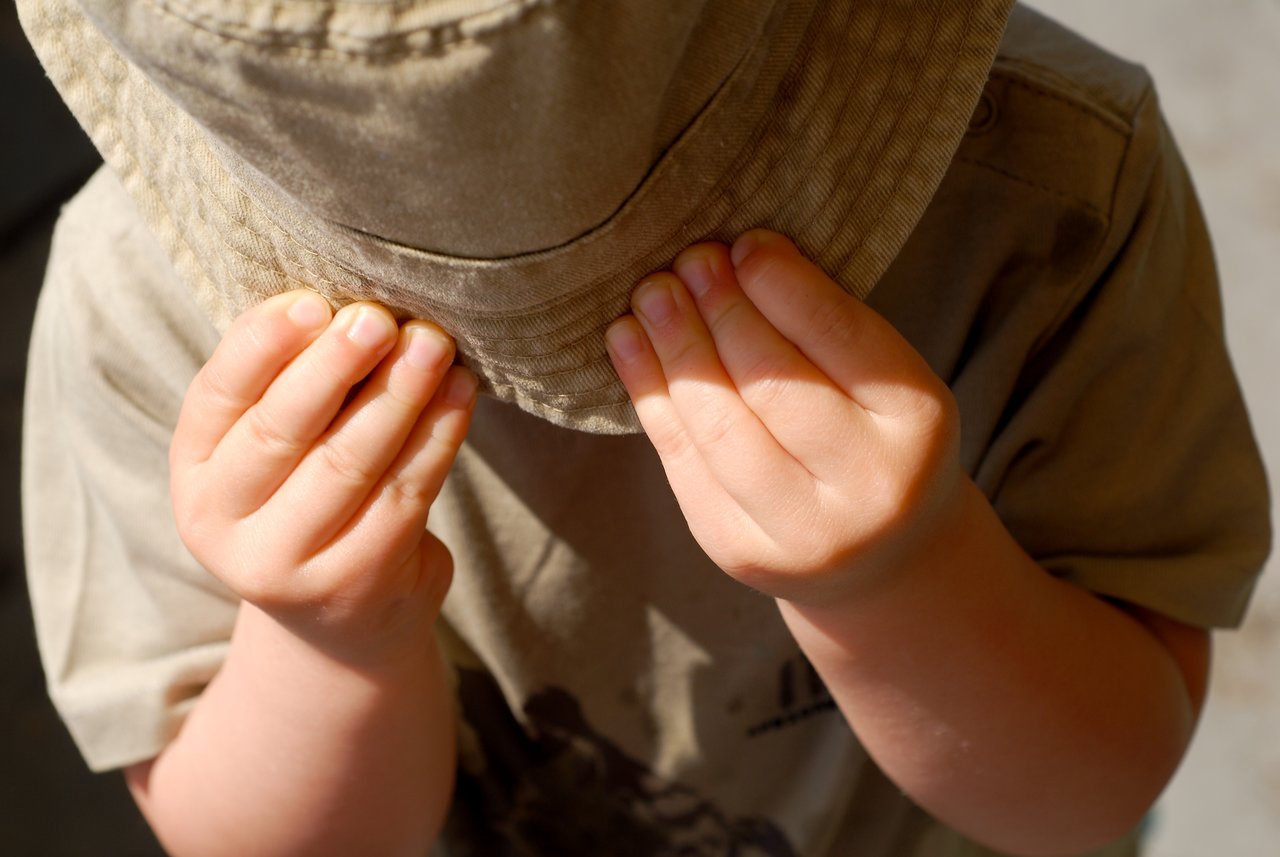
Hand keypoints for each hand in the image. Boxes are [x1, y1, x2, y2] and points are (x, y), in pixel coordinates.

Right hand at [170, 291, 475, 661]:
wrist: (343, 616)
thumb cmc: (310, 495)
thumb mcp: (276, 447)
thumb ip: (291, 383)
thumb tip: (348, 302)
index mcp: (193, 471)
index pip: (219, 394)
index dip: (265, 344)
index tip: (315, 301)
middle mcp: (222, 525)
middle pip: (283, 429)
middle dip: (337, 364)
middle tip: (382, 316)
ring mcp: (287, 565)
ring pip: (350, 462)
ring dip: (399, 394)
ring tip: (434, 344)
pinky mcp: (358, 583)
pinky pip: (405, 494)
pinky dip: (438, 437)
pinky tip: (460, 393)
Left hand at [605, 230, 961, 604]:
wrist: (881, 556)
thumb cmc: (873, 436)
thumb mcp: (881, 378)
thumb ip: (823, 327)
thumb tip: (732, 255)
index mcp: (918, 422)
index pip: (840, 339)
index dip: (782, 286)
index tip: (743, 243)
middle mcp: (870, 487)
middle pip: (774, 385)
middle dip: (722, 312)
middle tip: (688, 260)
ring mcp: (802, 531)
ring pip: (720, 428)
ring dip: (675, 350)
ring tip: (650, 295)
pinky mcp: (737, 551)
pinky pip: (682, 462)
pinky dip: (650, 396)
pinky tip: (628, 344)